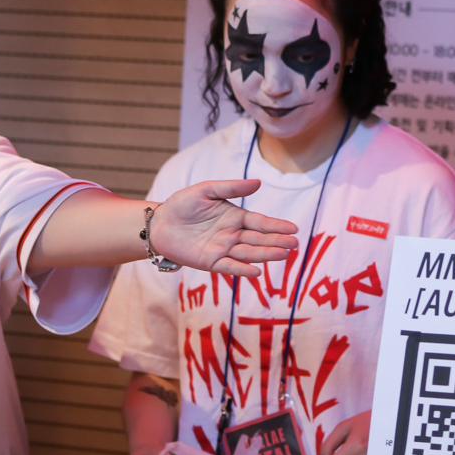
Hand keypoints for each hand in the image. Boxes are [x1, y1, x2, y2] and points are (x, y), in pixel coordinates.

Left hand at [151, 179, 297, 275]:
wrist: (160, 223)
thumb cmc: (183, 204)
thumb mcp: (206, 190)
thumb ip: (232, 188)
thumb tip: (258, 182)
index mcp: (235, 217)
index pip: (260, 222)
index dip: (276, 226)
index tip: (294, 229)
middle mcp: (233, 235)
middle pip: (259, 239)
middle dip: (277, 242)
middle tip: (295, 244)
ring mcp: (223, 249)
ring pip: (248, 253)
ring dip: (265, 255)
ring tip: (283, 255)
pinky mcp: (210, 262)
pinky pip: (229, 267)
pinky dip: (242, 270)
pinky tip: (257, 271)